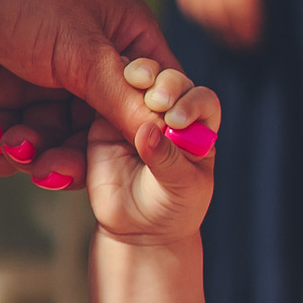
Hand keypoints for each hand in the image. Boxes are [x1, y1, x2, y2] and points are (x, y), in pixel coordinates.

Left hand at [0, 0, 181, 192]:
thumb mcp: (80, 49)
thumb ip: (122, 101)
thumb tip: (172, 142)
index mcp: (124, 42)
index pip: (152, 106)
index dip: (144, 141)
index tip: (127, 170)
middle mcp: (88, 65)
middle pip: (99, 135)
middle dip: (77, 157)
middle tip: (51, 169)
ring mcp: (42, 80)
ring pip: (54, 142)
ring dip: (36, 154)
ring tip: (16, 146)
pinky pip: (12, 138)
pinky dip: (5, 150)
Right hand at [85, 57, 220, 244]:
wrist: (136, 228)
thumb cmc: (170, 206)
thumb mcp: (179, 186)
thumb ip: (166, 158)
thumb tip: (147, 131)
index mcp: (197, 124)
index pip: (201, 100)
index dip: (191, 101)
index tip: (177, 120)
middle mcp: (168, 111)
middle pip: (169, 81)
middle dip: (165, 84)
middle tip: (156, 100)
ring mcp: (134, 110)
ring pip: (136, 79)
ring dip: (135, 75)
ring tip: (132, 86)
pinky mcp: (104, 118)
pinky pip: (102, 93)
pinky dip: (102, 86)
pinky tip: (100, 90)